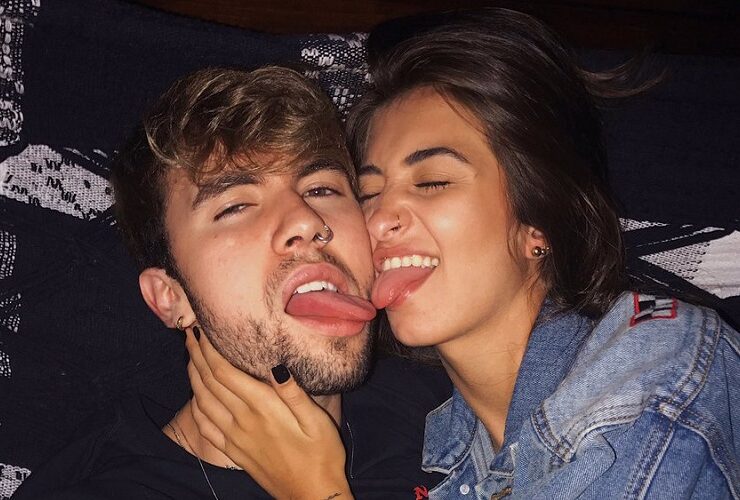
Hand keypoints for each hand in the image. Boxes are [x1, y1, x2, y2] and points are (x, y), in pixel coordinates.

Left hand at [184, 326, 352, 499]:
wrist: (312, 496)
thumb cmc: (322, 455)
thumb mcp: (318, 421)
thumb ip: (294, 393)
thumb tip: (276, 365)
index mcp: (263, 408)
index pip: (225, 371)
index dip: (210, 348)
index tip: (202, 328)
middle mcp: (242, 420)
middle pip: (209, 381)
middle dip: (197, 354)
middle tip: (189, 332)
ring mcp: (234, 437)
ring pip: (202, 400)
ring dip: (193, 375)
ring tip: (190, 355)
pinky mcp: (233, 451)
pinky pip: (205, 425)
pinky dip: (195, 405)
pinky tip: (195, 395)